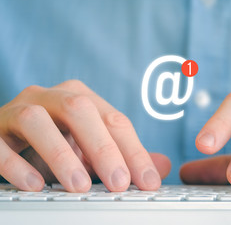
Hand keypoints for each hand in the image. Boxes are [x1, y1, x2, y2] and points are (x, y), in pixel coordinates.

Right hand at [0, 80, 170, 191]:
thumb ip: (124, 156)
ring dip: (61, 154)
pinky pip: (0, 144)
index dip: (134, 151)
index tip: (148, 182)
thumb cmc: (56, 143)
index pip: (114, 120)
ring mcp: (17, 111)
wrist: (8, 138)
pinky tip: (34, 185)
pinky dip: (17, 165)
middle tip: (119, 183)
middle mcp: (50, 97)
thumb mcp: (91, 149)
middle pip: (81, 111)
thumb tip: (161, 167)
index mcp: (80, 99)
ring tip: (78, 186)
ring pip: (37, 120)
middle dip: (103, 148)